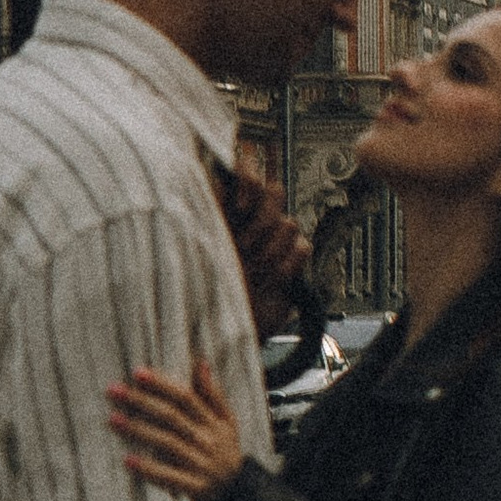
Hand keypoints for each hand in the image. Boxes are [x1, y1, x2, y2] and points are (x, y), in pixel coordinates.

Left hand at [108, 359, 246, 500]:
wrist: (238, 491)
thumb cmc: (224, 449)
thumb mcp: (227, 420)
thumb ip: (212, 393)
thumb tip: (200, 362)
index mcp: (213, 421)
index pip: (185, 397)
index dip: (161, 385)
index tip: (137, 373)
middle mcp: (206, 440)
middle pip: (171, 416)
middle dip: (141, 402)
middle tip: (112, 391)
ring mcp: (200, 464)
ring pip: (166, 443)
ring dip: (138, 431)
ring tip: (112, 419)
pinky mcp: (194, 486)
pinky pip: (169, 477)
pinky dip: (148, 469)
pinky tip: (127, 460)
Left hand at [215, 166, 312, 337]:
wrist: (226, 330)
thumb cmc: (201, 291)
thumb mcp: (197, 244)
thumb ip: (207, 209)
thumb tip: (212, 177)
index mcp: (224, 208)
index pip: (245, 170)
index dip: (249, 180)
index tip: (240, 208)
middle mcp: (249, 220)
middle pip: (274, 192)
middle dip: (261, 223)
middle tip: (245, 249)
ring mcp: (272, 239)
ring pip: (288, 223)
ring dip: (271, 252)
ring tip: (254, 274)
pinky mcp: (290, 260)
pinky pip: (303, 247)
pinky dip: (288, 266)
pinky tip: (272, 281)